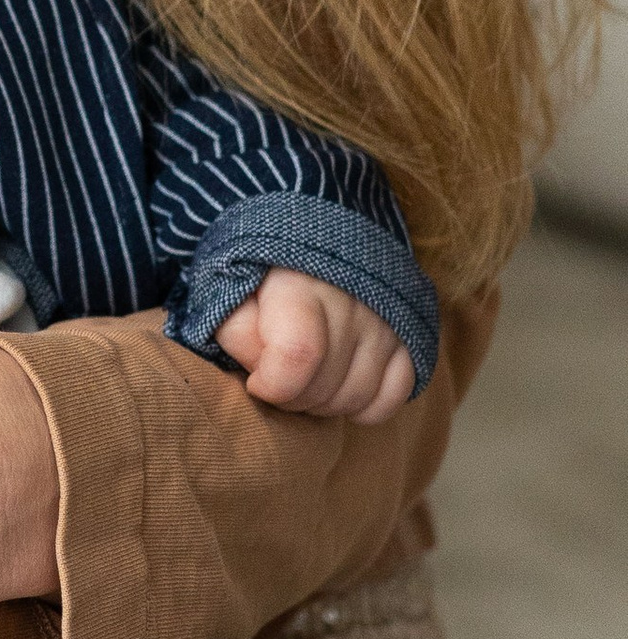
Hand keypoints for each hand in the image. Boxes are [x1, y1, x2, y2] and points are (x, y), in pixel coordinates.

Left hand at [214, 269, 413, 424]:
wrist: (313, 231)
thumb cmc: (262, 267)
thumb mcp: (229, 286)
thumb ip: (237, 330)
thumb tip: (263, 373)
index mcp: (301, 283)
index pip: (298, 355)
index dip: (272, 385)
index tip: (257, 382)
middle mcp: (352, 302)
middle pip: (325, 386)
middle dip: (292, 398)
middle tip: (277, 380)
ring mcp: (386, 322)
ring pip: (357, 398)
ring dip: (325, 404)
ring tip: (305, 381)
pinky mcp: (409, 338)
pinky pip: (392, 398)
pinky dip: (364, 406)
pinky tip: (340, 386)